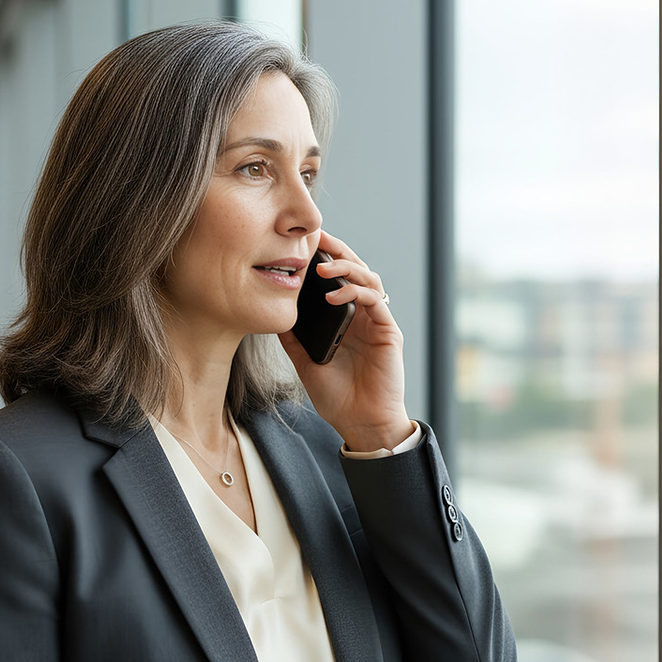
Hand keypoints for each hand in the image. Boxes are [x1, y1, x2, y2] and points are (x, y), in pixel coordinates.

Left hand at [278, 230, 413, 451]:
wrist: (361, 424)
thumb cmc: (338, 398)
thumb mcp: (306, 364)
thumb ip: (293, 340)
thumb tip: (273, 317)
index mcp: (345, 320)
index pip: (337, 280)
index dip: (325, 259)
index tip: (304, 244)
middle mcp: (363, 316)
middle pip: (355, 271)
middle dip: (337, 250)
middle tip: (317, 237)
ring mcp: (377, 322)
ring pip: (368, 279)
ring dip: (346, 268)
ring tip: (322, 267)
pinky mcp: (388, 331)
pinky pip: (375, 301)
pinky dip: (356, 292)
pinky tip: (335, 295)